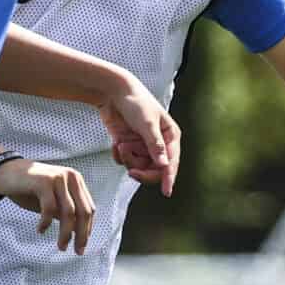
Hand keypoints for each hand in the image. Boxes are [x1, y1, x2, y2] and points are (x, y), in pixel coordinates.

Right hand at [0, 159, 95, 253]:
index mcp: (76, 180)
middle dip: (81, 235)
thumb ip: (64, 213)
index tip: (81, 246)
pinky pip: (49, 208)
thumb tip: (77, 234)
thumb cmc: (27, 188)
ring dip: (65, 233)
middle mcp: (71, 176)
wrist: (4, 170)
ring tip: (60, 246)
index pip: (89, 209)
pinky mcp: (43, 181)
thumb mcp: (50, 201)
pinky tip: (40, 230)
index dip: (87, 229)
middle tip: (76, 251)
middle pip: (83, 212)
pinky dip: (46, 222)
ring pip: (68, 212)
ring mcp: (58, 177)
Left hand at [96, 73, 179, 196]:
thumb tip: (164, 166)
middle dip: (141, 169)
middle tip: (131, 172)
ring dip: (128, 158)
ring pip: (138, 166)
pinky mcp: (129, 146)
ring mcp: (142, 145)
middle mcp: (159, 143)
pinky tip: (116, 143)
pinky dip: (119, 155)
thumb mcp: (147, 124)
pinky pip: (125, 161)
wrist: (112, 92)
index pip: (171, 162)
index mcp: (170, 136)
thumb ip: (155, 145)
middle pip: (154, 169)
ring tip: (121, 144)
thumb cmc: (135, 103)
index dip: (169, 178)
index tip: (166, 192)